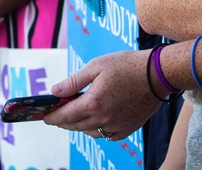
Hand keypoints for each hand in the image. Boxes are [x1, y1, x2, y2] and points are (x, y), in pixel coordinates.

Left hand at [44, 49, 160, 139]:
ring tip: (75, 116)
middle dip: (63, 122)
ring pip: (90, 133)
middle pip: (76, 126)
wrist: (158, 74)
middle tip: (56, 116)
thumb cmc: (127, 65)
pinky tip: (95, 119)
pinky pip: (106, 135)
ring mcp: (117, 126)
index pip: (65, 116)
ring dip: (79, 126)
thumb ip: (73, 81)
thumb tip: (55, 92)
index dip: (52, 117)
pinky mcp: (127, 129)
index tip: (44, 117)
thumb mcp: (97, 66)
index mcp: (94, 102)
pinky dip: (97, 130)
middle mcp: (104, 119)